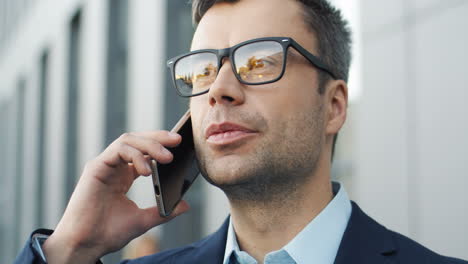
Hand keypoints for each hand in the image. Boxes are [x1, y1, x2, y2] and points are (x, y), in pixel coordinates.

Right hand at [42, 131, 189, 263]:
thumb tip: (185, 205)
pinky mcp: (95, 168)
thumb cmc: (108, 233)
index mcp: (123, 176)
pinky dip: (135, 155)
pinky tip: (147, 170)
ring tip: (166, 158)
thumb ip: (163, 211)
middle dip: (158, 137)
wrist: (86, 244)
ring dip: (150, 145)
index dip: (160, 145)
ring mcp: (104, 165)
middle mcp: (113, 167)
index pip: (143, 151)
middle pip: (137, 140)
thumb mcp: (143, 220)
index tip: (179, 145)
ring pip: (128, 140)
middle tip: (177, 140)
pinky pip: (118, 149)